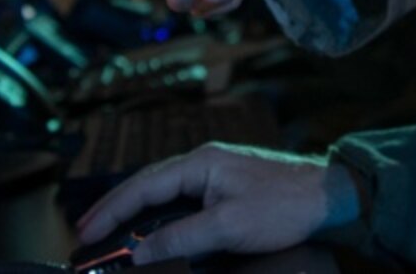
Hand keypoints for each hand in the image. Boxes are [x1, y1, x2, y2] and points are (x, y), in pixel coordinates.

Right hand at [76, 144, 358, 263]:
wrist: (330, 196)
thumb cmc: (285, 205)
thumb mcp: (228, 226)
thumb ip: (180, 238)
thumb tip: (138, 252)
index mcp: (201, 163)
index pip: (144, 186)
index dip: (111, 210)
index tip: (85, 232)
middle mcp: (205, 162)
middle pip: (148, 185)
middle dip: (115, 208)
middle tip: (86, 233)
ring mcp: (217, 174)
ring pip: (164, 192)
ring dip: (136, 212)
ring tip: (109, 232)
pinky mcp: (228, 188)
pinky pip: (182, 200)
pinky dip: (160, 214)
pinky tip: (151, 228)